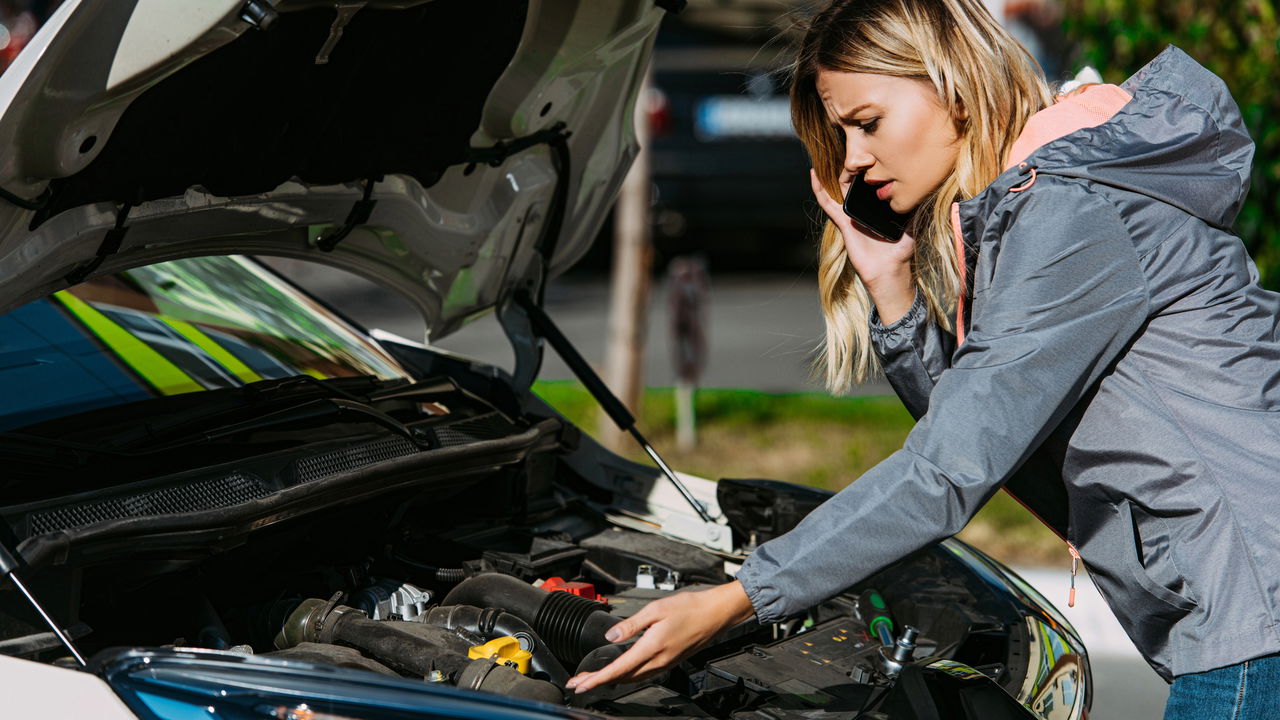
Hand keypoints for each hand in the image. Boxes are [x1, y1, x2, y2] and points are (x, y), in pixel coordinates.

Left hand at [564, 580, 755, 693]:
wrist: (715, 613)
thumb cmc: (690, 608)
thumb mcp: (655, 609)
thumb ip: (631, 625)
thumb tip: (611, 636)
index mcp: (652, 648)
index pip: (618, 669)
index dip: (597, 679)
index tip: (581, 684)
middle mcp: (658, 661)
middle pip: (622, 678)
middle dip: (599, 682)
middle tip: (579, 683)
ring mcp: (665, 663)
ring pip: (633, 678)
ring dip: (611, 680)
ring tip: (594, 678)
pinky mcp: (669, 661)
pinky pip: (643, 674)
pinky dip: (626, 675)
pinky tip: (620, 671)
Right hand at [809, 168, 915, 322]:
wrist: (889, 271)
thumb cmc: (900, 252)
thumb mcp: (911, 226)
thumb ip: (913, 209)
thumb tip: (923, 191)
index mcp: (876, 208)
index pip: (871, 184)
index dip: (871, 169)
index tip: (874, 154)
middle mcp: (862, 210)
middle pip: (854, 182)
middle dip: (855, 167)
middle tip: (860, 152)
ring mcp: (850, 215)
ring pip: (840, 188)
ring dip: (838, 172)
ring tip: (839, 157)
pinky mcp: (843, 222)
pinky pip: (828, 204)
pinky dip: (818, 189)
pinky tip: (813, 173)